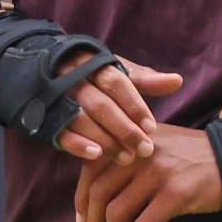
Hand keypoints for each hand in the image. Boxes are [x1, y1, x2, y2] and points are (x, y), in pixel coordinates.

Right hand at [53, 51, 183, 164]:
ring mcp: (55, 98)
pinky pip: (60, 132)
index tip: (152, 127)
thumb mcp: (116, 70)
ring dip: (105, 140)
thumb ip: (144, 79)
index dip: (135, 105)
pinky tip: (96, 156)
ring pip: (81, 120)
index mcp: (94, 64)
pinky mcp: (44, 117)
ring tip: (126, 157)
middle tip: (145, 149)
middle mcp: (73, 79)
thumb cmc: (92, 74)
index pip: (117, 83)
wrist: (43, 70)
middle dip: (125, 129)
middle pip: (101, 105)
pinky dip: (77, 144)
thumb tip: (178, 81)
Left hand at [77, 124, 221, 221]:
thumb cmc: (194, 156)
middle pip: (99, 193)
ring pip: (117, 213)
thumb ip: (128, 154)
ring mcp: (159, 172)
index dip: (81, 199)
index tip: (83, 220)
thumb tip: (95, 191)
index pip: (91, 168)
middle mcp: (142, 151)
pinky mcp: (176, 193)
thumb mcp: (158, 143)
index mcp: (133, 139)